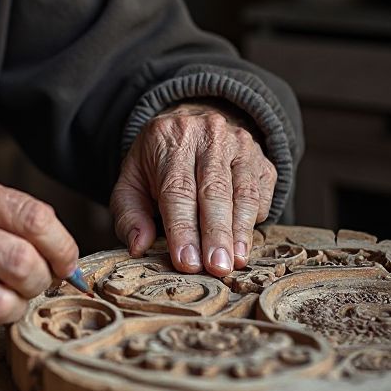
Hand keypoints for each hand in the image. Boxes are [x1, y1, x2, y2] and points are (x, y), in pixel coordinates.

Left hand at [109, 103, 276, 276]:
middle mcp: (207, 135)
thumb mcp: (132, 179)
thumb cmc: (159, 161)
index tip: (187, 262)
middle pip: (214, 190)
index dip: (182, 228)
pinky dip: (255, 219)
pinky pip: (262, 192)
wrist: (194, 122)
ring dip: (240, 231)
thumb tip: (138, 246)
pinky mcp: (261, 159)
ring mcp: (238, 144)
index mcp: (169, 138)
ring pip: (243, 192)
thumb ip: (129, 213)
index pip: (177, 188)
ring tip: (235, 261)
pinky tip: (243, 241)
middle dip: (216, 234)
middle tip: (217, 267)